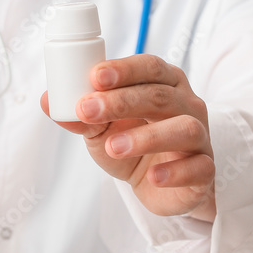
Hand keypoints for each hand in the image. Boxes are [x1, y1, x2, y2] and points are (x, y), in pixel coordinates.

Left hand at [40, 54, 215, 220]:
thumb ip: (80, 116)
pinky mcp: (205, 170)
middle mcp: (187, 105)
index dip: (124, 69)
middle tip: (89, 110)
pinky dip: (175, 171)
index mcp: (164, 84)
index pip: (150, 67)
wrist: (158, 184)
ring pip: (184, 128)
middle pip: (161, 95)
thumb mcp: (101, 130)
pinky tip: (153, 176)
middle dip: (122, 101)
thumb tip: (48, 101)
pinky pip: (198, 167)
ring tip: (113, 147)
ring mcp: (200, 137)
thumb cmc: (131, 144)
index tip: (94, 76)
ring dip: (147, 136)